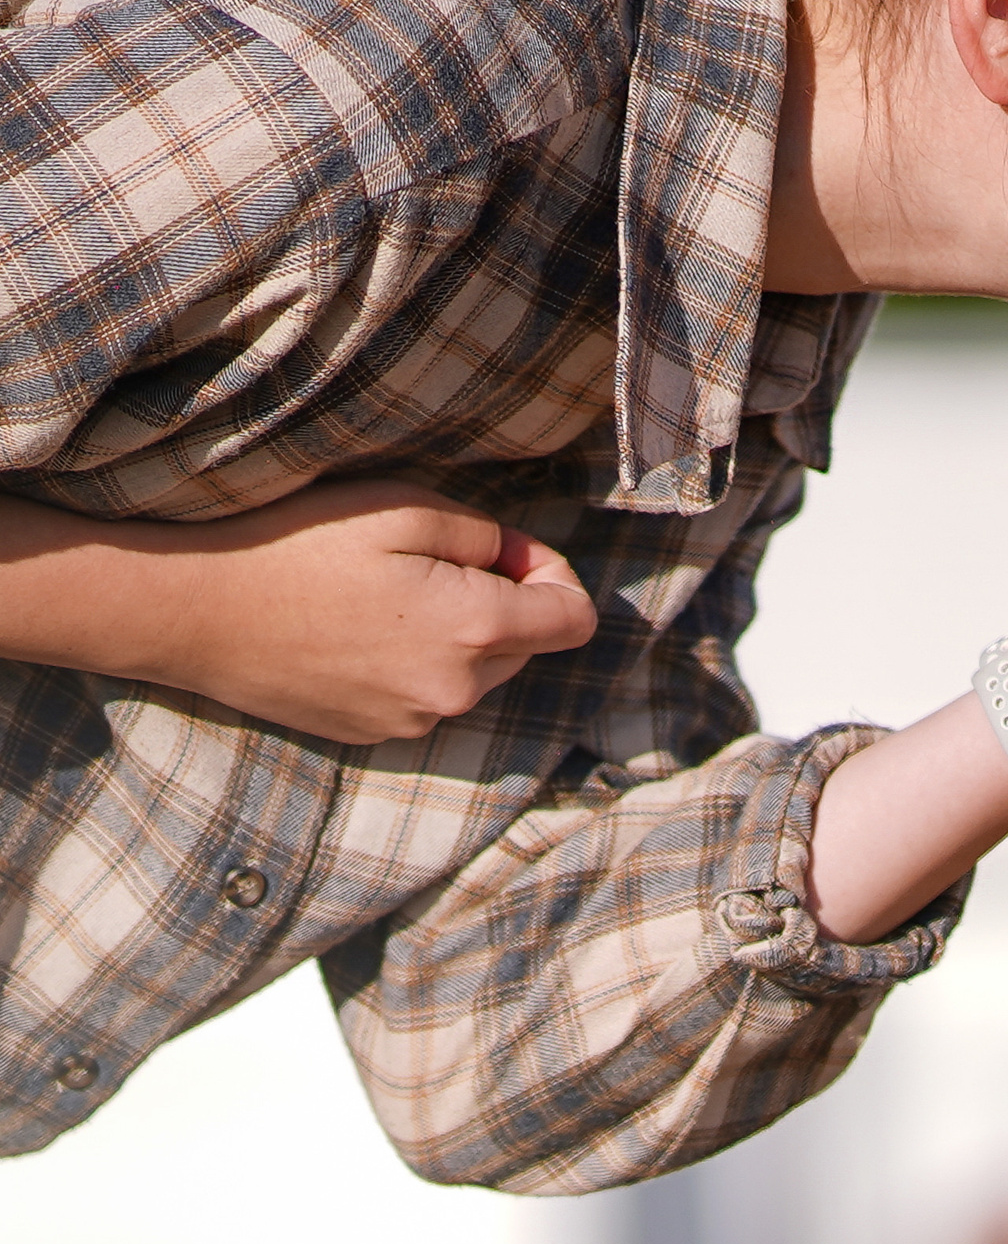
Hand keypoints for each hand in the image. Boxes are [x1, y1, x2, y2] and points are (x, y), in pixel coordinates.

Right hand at [147, 479, 597, 743]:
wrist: (198, 612)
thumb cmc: (301, 546)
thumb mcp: (405, 508)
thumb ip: (487, 535)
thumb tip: (522, 562)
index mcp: (474, 630)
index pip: (574, 620)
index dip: (555, 576)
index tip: (508, 552)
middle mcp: (455, 690)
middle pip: (525, 646)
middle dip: (502, 603)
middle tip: (429, 560)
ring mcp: (411, 721)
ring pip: (476, 674)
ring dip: (458, 637)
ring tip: (384, 596)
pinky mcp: (373, 735)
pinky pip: (425, 696)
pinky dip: (413, 664)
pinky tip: (356, 631)